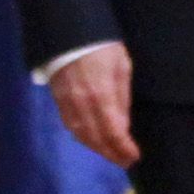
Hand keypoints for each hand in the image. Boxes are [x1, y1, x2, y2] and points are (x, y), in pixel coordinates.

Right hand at [48, 43, 139, 165]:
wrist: (69, 32)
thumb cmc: (102, 47)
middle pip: (97, 139)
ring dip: (98, 149)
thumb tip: (123, 126)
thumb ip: (122, 98)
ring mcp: (68, 104)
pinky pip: (70, 127)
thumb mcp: (122, 67)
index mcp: (102, 96)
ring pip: (82, 136)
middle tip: (126, 161)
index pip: (114, 132)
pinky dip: (83, 138)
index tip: (135, 156)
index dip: (124, 148)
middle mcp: (83, 105)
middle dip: (112, 153)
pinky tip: (92, 141)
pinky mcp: (58, 101)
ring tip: (111, 154)